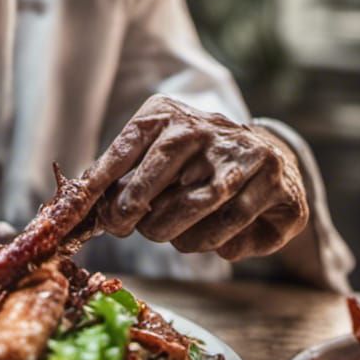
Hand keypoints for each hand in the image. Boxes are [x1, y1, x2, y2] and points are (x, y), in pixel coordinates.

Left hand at [95, 95, 308, 260]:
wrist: (268, 155)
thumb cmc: (195, 163)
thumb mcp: (154, 155)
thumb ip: (121, 175)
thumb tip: (82, 200)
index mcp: (170, 115)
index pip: (127, 145)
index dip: (103, 179)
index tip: (87, 206)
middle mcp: (208, 128)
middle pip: (158, 172)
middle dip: (133, 209)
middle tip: (124, 228)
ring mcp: (247, 153)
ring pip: (198, 204)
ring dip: (175, 232)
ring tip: (168, 237)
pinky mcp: (278, 183)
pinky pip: (235, 225)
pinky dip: (217, 244)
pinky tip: (213, 243)